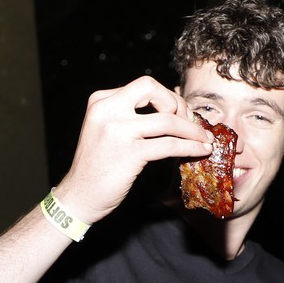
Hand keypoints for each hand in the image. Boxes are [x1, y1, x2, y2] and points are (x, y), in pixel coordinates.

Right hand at [53, 77, 212, 224]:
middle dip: (178, 104)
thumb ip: (128, 115)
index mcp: (101, 101)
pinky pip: (169, 145)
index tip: (179, 113)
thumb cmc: (97, 166)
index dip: (167, 97)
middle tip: (188, 123)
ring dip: (192, 130)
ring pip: (168, 120)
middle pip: (153, 90)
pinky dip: (190, 147)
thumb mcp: (104, 129)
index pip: (144, 86)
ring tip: (205, 139)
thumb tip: (170, 107)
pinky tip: (200, 151)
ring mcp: (117, 131)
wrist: (79, 197)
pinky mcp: (129, 153)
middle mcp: (107, 110)